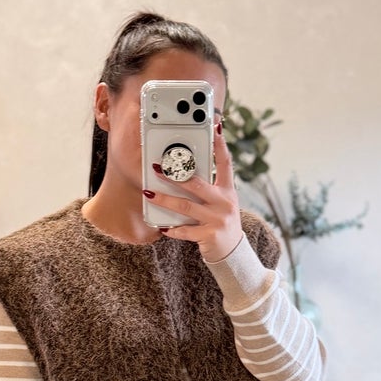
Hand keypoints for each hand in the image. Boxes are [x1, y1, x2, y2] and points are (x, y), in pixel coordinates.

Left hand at [144, 119, 242, 262]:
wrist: (232, 251)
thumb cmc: (221, 221)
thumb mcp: (221, 202)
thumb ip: (208, 188)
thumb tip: (183, 172)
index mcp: (228, 191)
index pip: (225, 163)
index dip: (220, 145)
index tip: (215, 128)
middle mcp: (224, 203)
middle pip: (197, 184)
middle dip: (174, 176)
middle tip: (157, 168)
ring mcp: (217, 219)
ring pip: (186, 206)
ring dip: (165, 200)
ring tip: (149, 193)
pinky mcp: (209, 235)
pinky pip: (186, 231)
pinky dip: (172, 229)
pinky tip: (162, 227)